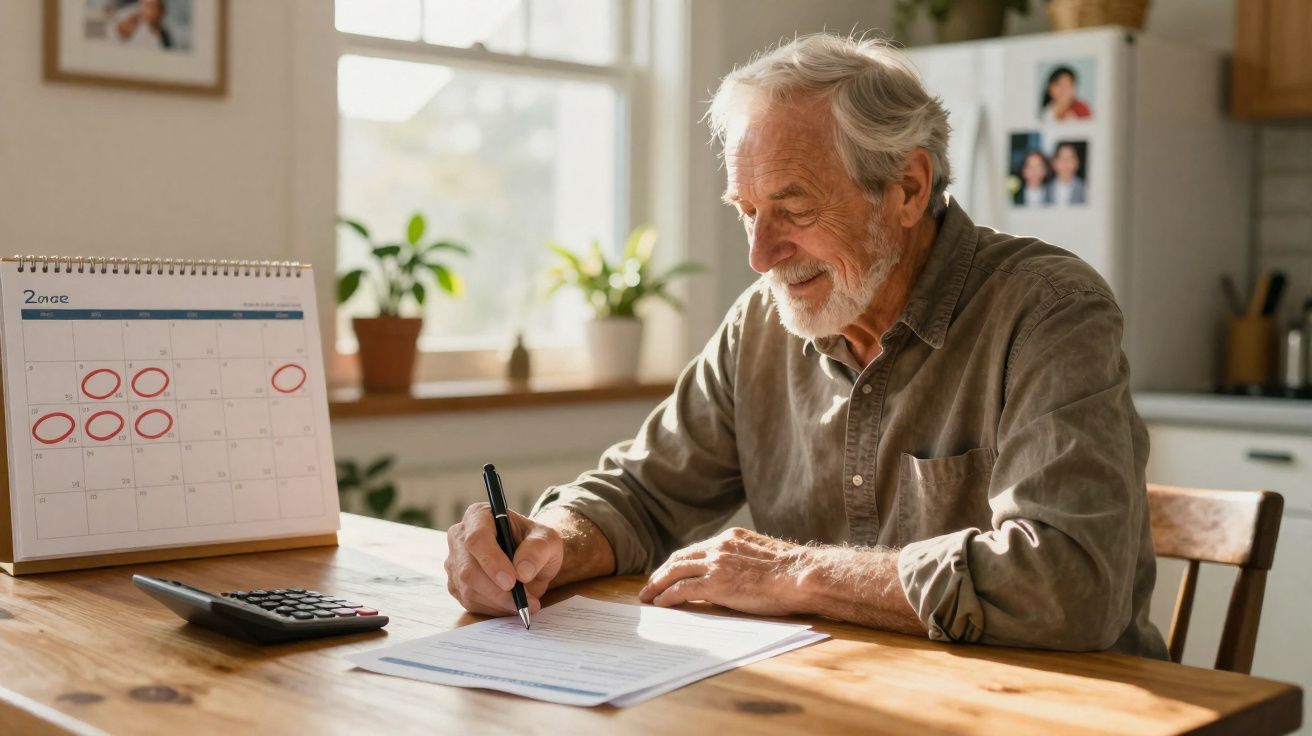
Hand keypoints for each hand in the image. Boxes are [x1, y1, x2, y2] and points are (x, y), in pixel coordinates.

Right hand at [444, 502, 562, 615]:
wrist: (530, 558)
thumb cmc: (536, 543)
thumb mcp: (547, 539)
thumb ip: (537, 550)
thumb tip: (522, 572)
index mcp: (479, 516)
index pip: (477, 539)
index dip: (492, 562)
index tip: (512, 581)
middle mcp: (460, 537)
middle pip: (469, 569)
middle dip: (498, 591)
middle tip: (524, 602)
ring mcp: (455, 562)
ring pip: (468, 590)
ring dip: (499, 602)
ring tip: (525, 603)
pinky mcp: (456, 584)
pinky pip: (470, 602)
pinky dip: (493, 608)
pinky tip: (511, 604)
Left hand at [638, 527, 804, 615]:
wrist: (799, 575)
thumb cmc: (792, 571)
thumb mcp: (765, 555)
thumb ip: (746, 559)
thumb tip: (740, 573)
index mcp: (731, 538)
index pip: (696, 549)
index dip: (680, 561)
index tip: (670, 571)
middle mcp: (719, 547)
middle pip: (680, 558)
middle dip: (662, 572)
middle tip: (651, 585)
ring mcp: (715, 565)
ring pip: (675, 572)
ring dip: (658, 585)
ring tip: (648, 596)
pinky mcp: (714, 584)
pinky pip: (681, 590)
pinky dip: (667, 597)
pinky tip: (660, 604)